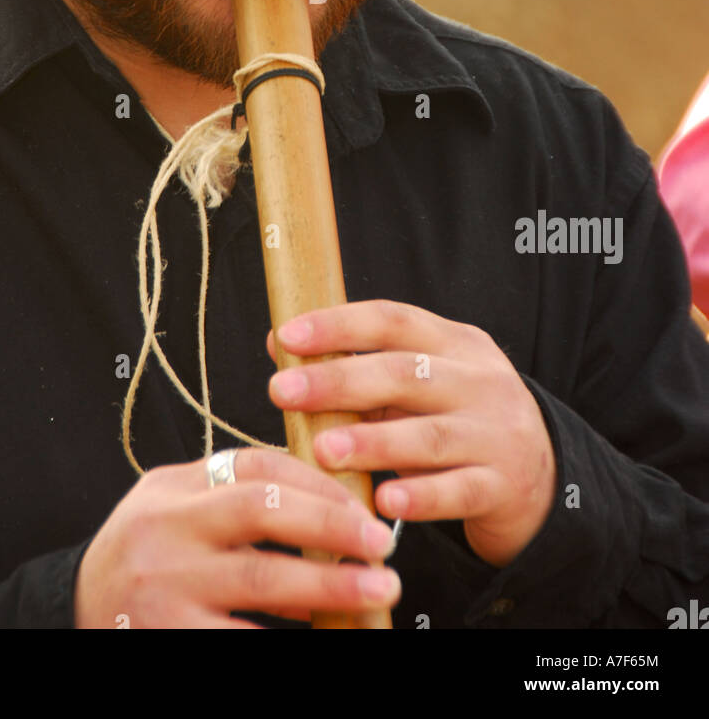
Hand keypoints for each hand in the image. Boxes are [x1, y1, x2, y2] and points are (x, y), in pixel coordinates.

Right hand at [73, 448, 400, 627]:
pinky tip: (331, 638)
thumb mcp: (173, 510)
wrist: (73, 615)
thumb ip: (231, 496)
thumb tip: (329, 500)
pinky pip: (244, 640)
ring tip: (377, 591)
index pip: (255, 466)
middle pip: (263, 510)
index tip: (364, 507)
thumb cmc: (144, 559)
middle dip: (332, 525)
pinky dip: (291, 640)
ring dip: (330, 586)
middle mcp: (164, 530)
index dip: (319, 484)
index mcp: (172, 488)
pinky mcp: (168, 640)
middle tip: (382, 545)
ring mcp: (163, 588)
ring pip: (262, 580)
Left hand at [266, 300, 555, 568]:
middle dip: (339, 381)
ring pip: (429, 435)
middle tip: (282, 392)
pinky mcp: (503, 486)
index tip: (287, 336)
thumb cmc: (459, 422)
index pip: (394, 321)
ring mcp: (496, 434)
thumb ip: (358, 368)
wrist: (545, 478)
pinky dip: (421, 496)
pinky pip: (459, 491)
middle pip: (405, 374)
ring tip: (323, 450)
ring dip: (373, 442)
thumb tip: (278, 345)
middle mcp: (480, 381)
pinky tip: (384, 502)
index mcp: (456, 343)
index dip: (339, 325)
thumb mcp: (420, 385)